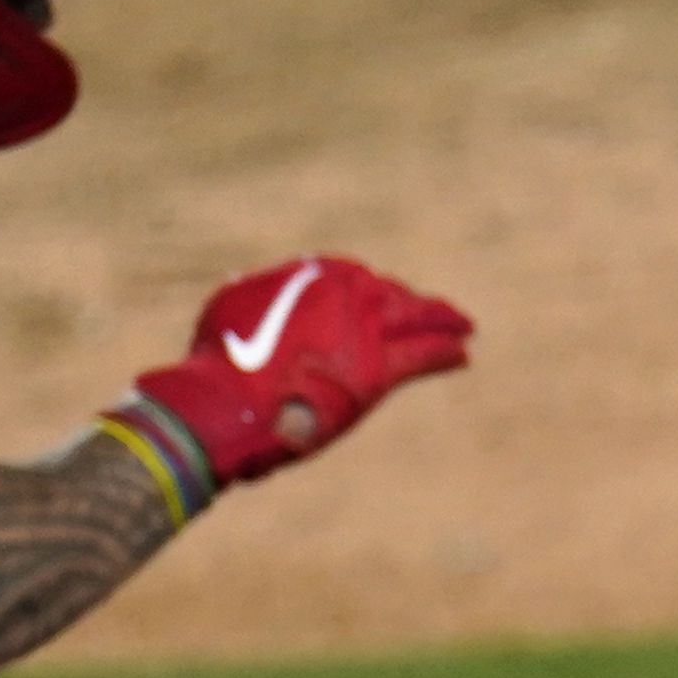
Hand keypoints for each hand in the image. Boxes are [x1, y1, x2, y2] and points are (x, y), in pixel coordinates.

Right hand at [130, 254, 472, 484]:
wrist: (225, 403)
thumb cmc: (215, 365)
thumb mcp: (229, 314)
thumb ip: (257, 299)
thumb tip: (253, 288)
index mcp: (309, 275)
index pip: (349, 279)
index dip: (365, 292)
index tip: (375, 299)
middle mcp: (343, 292)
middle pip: (387, 296)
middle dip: (407, 304)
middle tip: (426, 312)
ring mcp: (363, 330)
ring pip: (413, 321)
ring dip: (439, 322)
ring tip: (461, 325)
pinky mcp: (376, 371)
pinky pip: (420, 356)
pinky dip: (443, 353)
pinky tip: (462, 354)